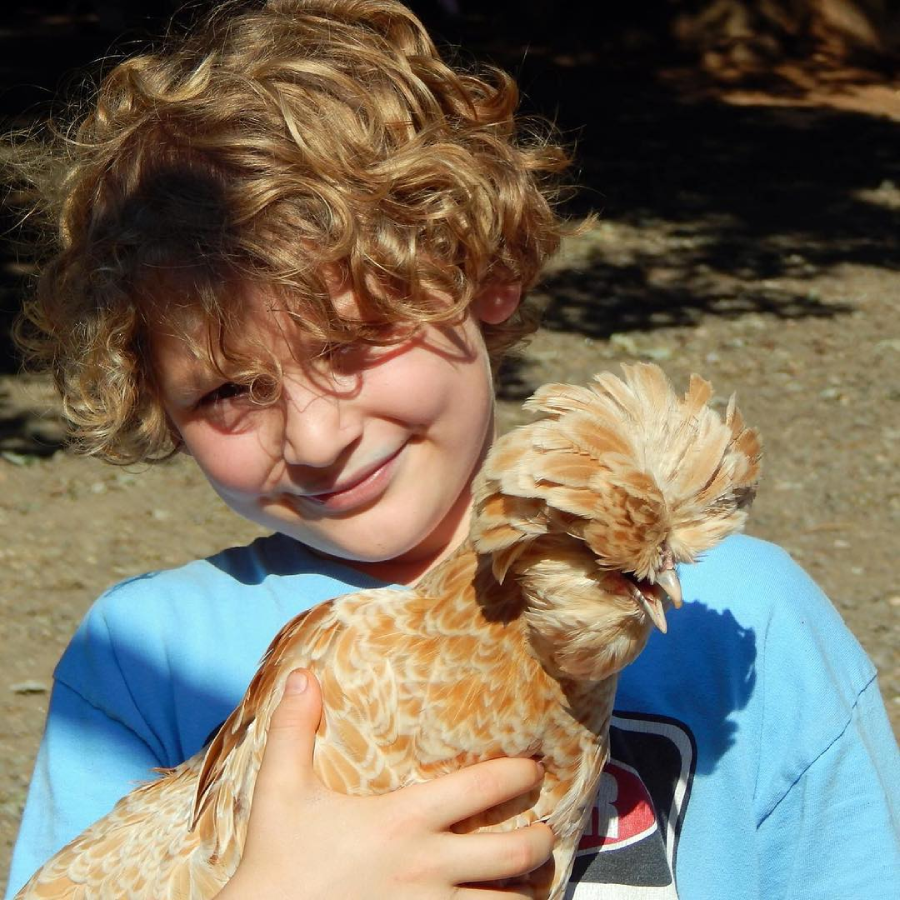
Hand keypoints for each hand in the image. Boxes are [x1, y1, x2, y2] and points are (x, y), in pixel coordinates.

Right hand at [219, 669, 553, 898]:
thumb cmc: (276, 861)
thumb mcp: (280, 788)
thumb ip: (292, 728)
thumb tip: (301, 673)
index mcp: (404, 820)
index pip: (482, 787)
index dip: (518, 773)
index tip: (534, 768)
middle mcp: (428, 868)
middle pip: (514, 853)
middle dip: (541, 840)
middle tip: (545, 830)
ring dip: (523, 890)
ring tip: (529, 879)